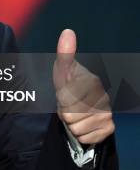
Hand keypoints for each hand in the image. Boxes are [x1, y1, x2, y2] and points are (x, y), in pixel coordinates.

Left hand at [53, 29, 114, 144]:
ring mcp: (108, 114)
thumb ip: (64, 53)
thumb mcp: (62, 70)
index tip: (64, 94)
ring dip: (71, 124)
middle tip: (68, 106)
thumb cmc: (69, 85)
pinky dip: (80, 134)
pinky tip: (84, 124)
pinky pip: (85, 137)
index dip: (60, 100)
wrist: (80, 106)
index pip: (66, 100)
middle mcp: (104, 98)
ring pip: (76, 128)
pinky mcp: (109, 128)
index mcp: (93, 82)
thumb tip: (68, 31)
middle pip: (70, 115)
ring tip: (75, 114)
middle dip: (64, 112)